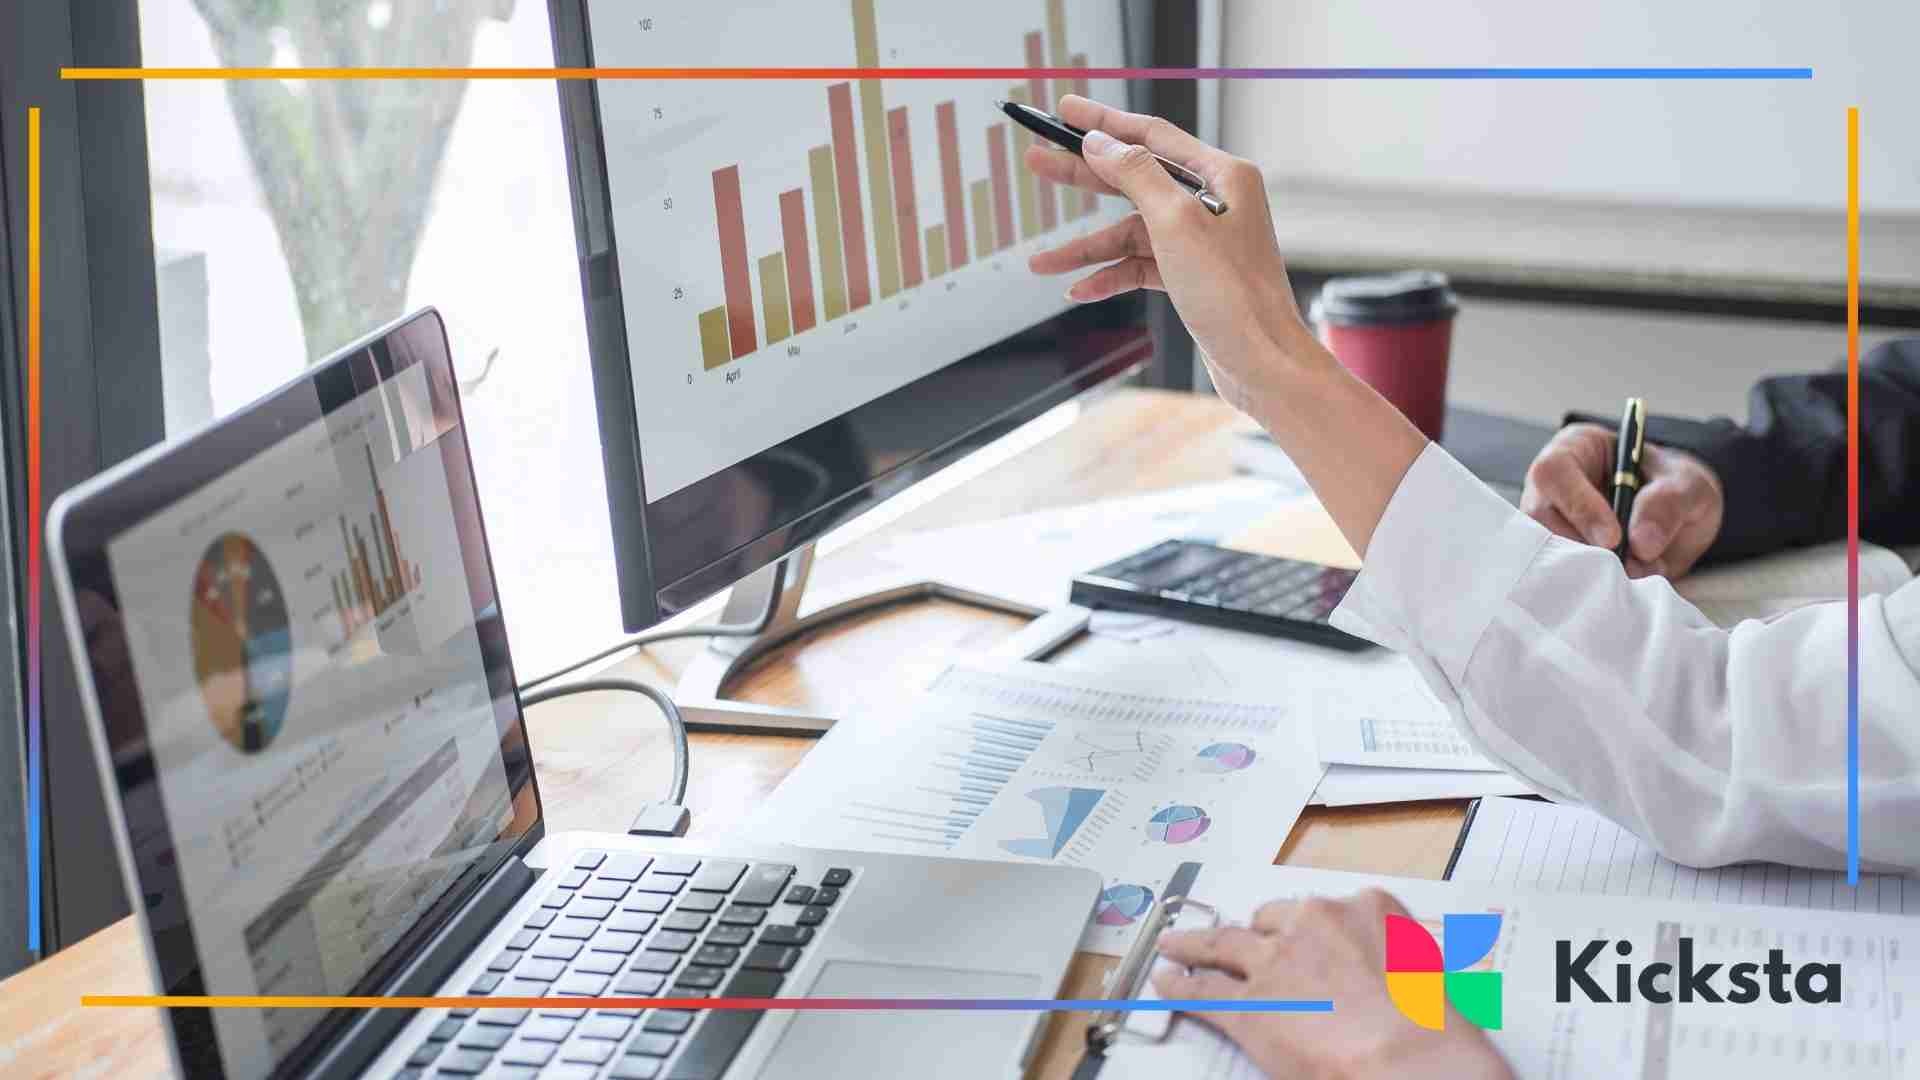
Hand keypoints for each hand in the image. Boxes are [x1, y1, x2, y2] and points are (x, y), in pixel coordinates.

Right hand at [1025, 96, 1332, 420]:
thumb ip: (1135, 175)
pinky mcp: (1192, 276)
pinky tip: (1079, 288)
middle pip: (1134, 178)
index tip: (1064, 111)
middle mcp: (1213, 202)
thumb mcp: (1176, 223)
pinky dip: (1110, 275)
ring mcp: (1201, 241)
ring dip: (1085, 248)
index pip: (1152, 135)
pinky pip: (1140, 265)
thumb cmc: (1233, 294)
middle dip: (1083, 177)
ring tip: (1040, 262)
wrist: (1261, 363)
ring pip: (1130, 232)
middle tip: (1037, 162)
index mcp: (1221, 176)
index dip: (1104, 122)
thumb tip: (1100, 143)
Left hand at [1154, 889, 1510, 1079]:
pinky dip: (1181, 986)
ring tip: (1175, 944)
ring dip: (1193, 944)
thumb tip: (1386, 973)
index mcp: (1366, 908)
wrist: (1411, 1059)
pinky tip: (1168, 983)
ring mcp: (1276, 962)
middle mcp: (1314, 924)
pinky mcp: (1249, 1005)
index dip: (1307, 928)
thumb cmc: (1431, 1026)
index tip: (1300, 933)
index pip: (1325, 908)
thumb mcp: (1427, 968)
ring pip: (1222, 944)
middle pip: (1269, 920)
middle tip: (1238, 942)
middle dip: (1253, 934)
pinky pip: (1205, 990)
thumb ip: (1394, 957)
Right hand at [1521, 423, 1724, 577]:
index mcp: (1576, 449)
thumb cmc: (1676, 487)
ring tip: (1631, 577)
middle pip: (1540, 519)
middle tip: (1627, 568)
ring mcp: (1550, 526)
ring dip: (1588, 571)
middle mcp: (1552, 489)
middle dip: (1583, 548)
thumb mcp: (1687, 483)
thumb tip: (1642, 543)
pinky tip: (1618, 587)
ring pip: (1546, 553)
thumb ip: (1668, 503)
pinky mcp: (1558, 560)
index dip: (1579, 506)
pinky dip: (1589, 585)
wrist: (1680, 520)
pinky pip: (1560, 575)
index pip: (1554, 472)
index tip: (1613, 539)